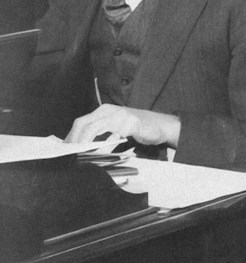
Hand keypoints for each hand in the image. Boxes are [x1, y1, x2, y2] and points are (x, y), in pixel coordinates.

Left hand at [65, 105, 179, 148]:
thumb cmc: (140, 129)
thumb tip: (82, 145)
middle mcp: (109, 110)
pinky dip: (97, 140)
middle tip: (66, 152)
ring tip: (76, 152)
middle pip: (82, 123)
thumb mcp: (117, 128)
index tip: (65, 148)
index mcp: (104, 111)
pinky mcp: (128, 122)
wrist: (163, 126)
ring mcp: (119, 115)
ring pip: (91, 126)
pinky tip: (93, 149)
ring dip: (81, 141)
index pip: (81, 122)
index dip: (71, 135)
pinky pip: (109, 131)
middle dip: (72, 139)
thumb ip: (102, 133)